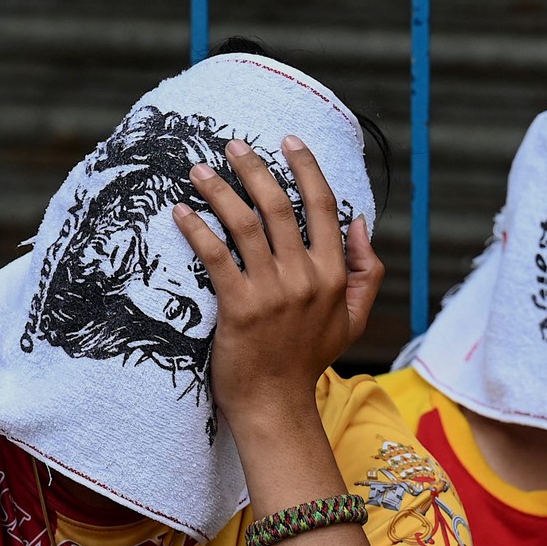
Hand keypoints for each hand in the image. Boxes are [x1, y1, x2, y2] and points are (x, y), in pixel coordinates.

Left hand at [172, 134, 382, 428]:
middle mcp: (306, 278)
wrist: (275, 404)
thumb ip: (366, 271)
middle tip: (233, 146)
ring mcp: (273, 292)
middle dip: (256, 169)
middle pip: (280, 207)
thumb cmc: (307, 359)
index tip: (288, 141)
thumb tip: (360, 223)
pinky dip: (197, 229)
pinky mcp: (240, 308)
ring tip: (199, 170)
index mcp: (335, 275)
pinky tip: (180, 212)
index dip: (306, 168)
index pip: (323, 207)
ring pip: (246, 225)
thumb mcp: (351, 318)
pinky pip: (216, 256)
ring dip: (220, 191)